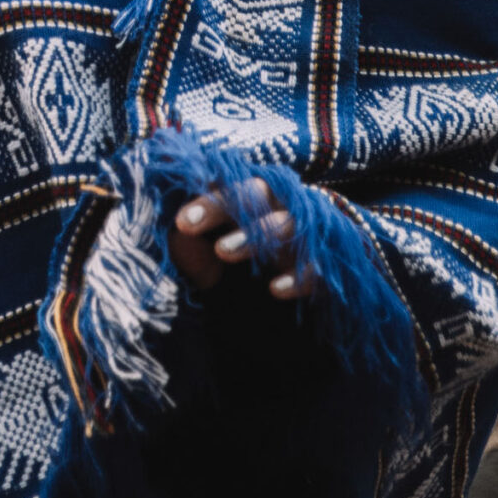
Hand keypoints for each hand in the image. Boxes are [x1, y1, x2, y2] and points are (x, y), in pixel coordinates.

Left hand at [171, 182, 316, 300]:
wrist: (287, 311)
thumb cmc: (246, 267)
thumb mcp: (211, 257)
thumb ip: (192, 243)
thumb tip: (170, 224)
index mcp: (254, 199)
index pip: (229, 186)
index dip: (205, 200)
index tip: (180, 221)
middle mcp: (282, 207)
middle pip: (258, 192)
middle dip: (222, 205)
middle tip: (187, 224)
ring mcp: (308, 234)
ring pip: (286, 223)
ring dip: (255, 233)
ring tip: (222, 250)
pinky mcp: (327, 266)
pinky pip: (317, 267)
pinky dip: (298, 276)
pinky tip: (275, 288)